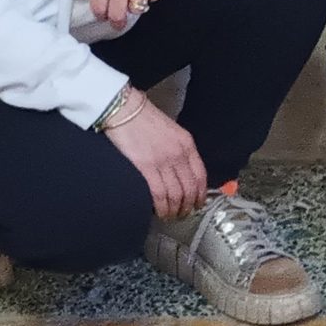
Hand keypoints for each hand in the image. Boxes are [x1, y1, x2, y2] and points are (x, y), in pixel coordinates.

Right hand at [104, 96, 207, 218]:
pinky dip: (161, 207)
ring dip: (174, 210)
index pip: (200, 176)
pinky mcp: (146, 167)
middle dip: (187, 207)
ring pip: (176, 195)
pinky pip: (159, 194)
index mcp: (187, 144)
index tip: (198, 204)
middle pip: (189, 189)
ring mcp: (163, 161)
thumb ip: (181, 150)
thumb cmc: (145, 119)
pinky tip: (159, 212)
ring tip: (170, 216)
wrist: (125, 110)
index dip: (201, 195)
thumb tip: (183, 172)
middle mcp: (178, 154)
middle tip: (182, 215)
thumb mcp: (172, 131)